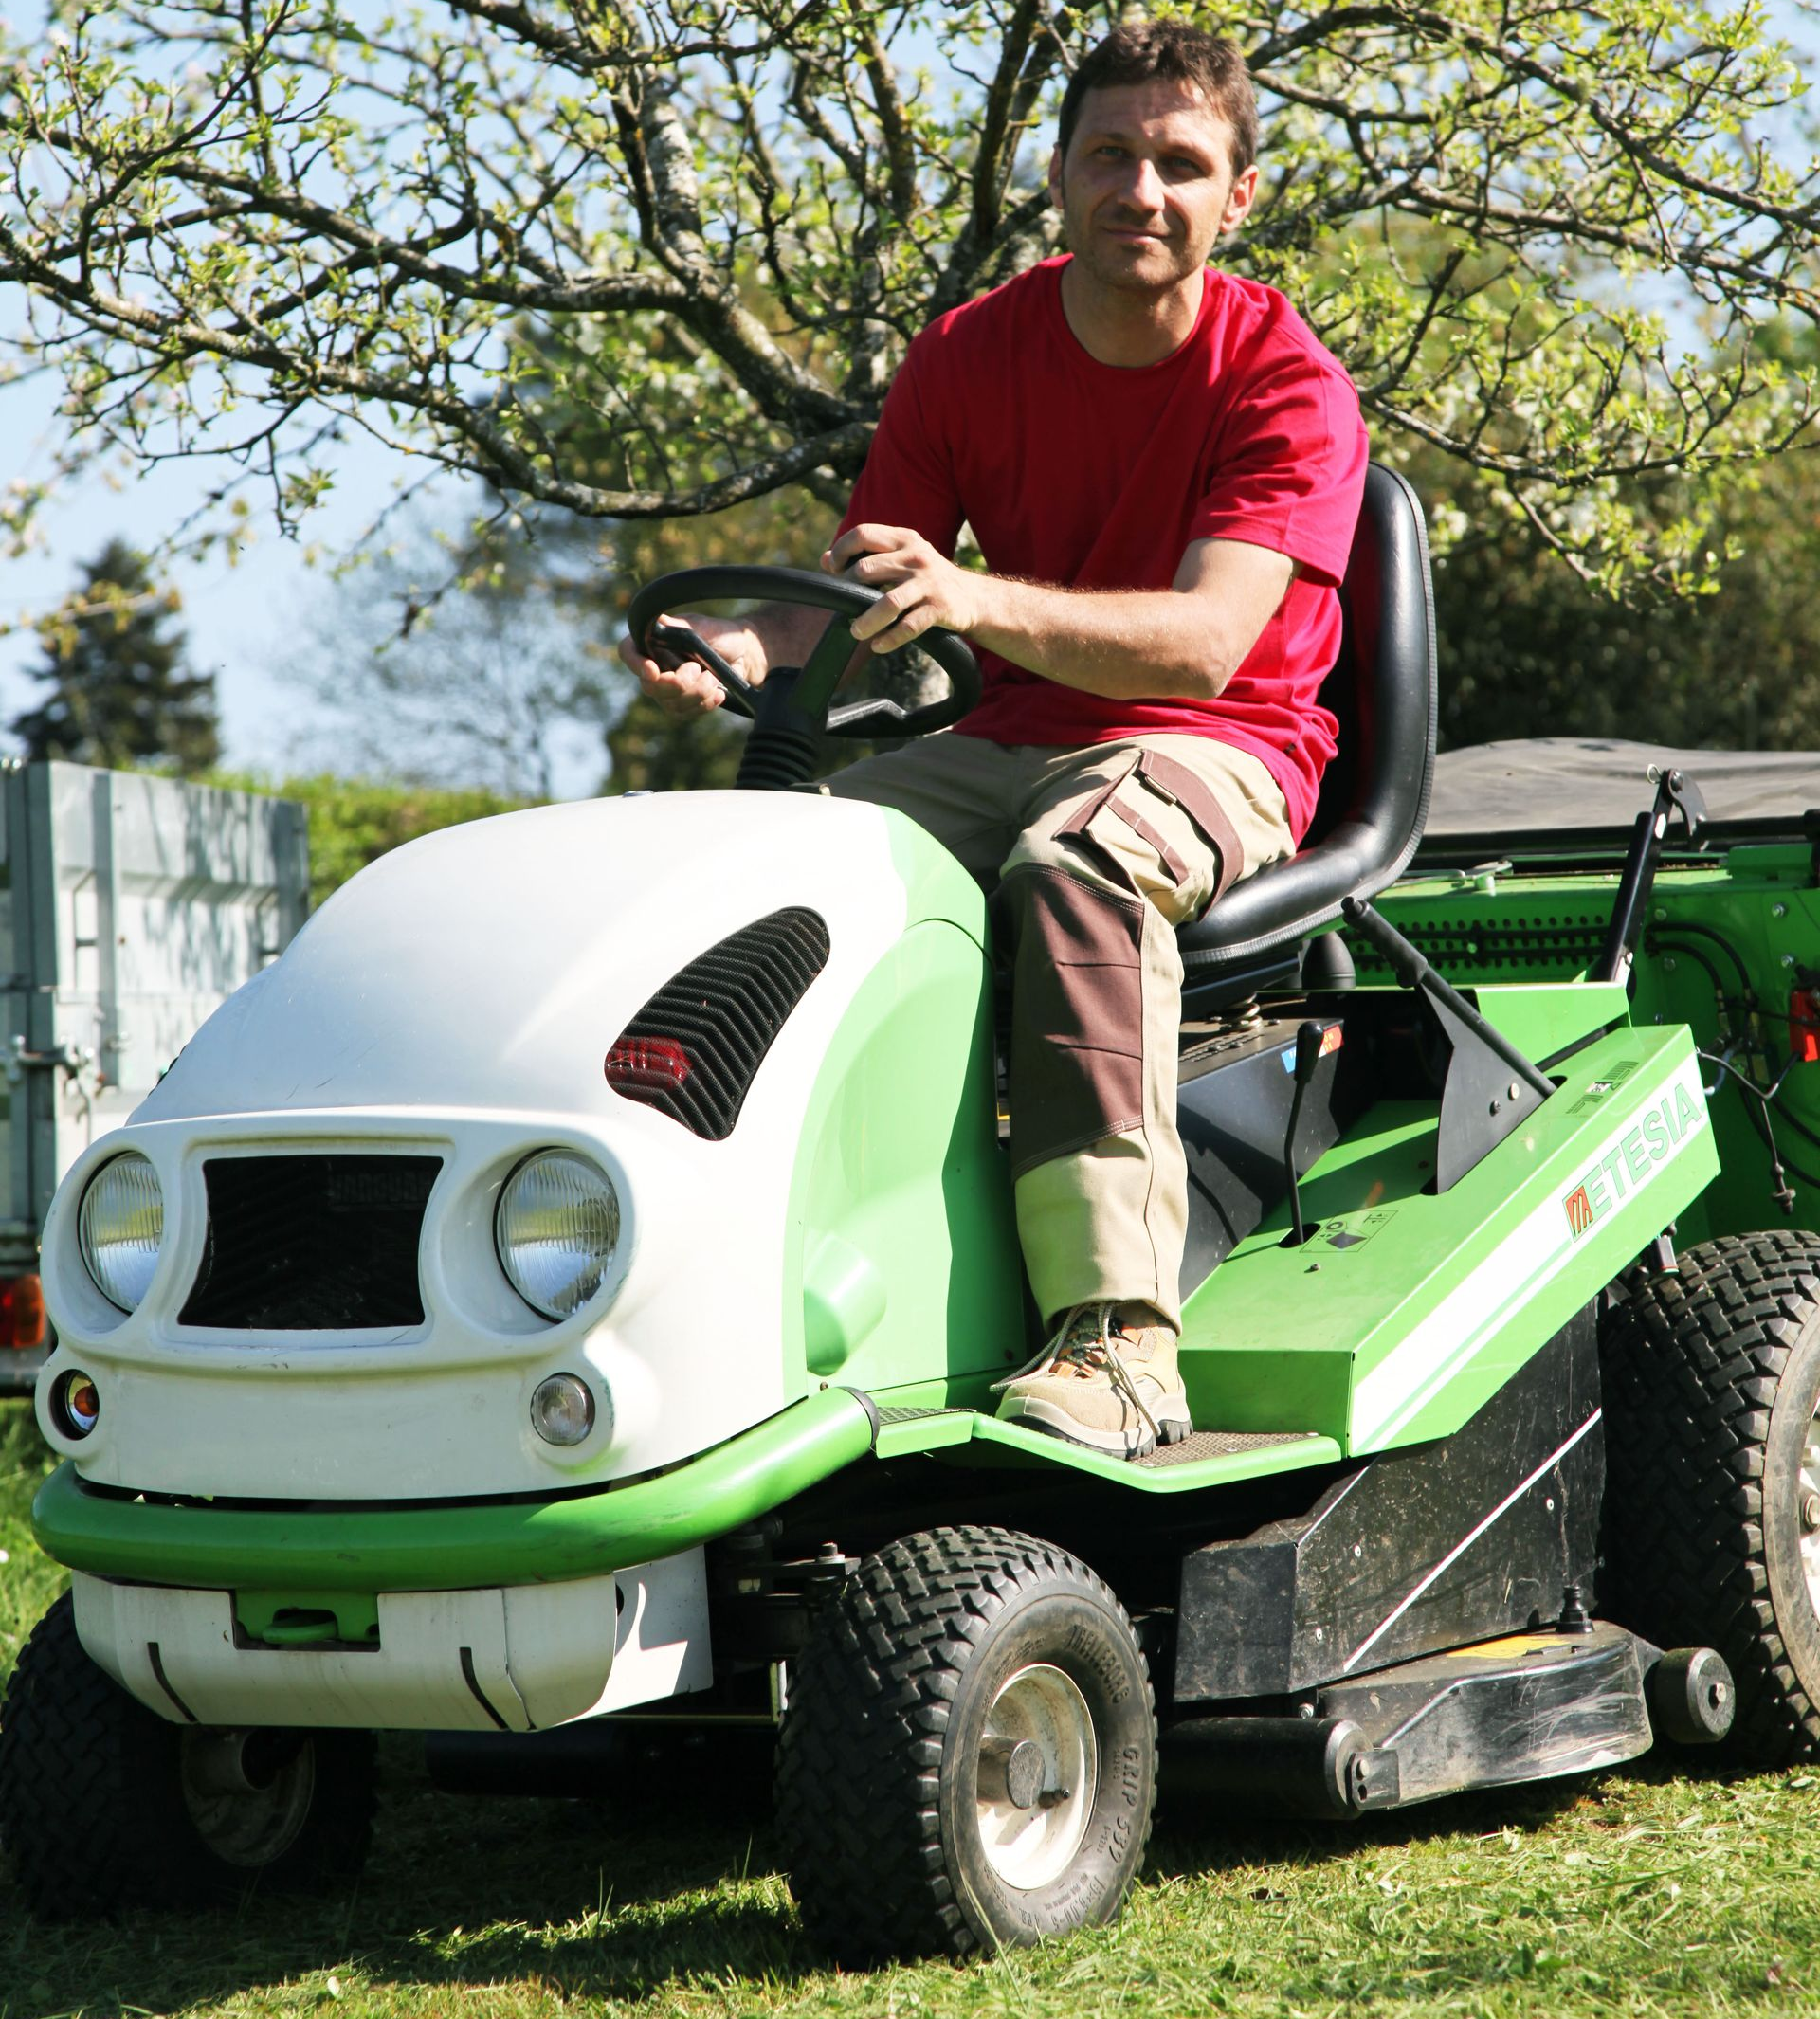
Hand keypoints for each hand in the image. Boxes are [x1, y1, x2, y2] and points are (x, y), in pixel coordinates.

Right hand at [618, 611, 766, 718]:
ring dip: (696, 693)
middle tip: (697, 669)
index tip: (654, 670)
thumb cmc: (720, 635)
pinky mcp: (682, 704)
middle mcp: (654, 667)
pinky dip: (703, 704)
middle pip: (649, 686)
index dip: (635, 664)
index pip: (628, 652)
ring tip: (713, 678)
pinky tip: (718, 693)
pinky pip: (684, 713)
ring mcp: (667, 689)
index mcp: (652, 642)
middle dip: (677, 683)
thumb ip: (678, 626)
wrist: (743, 654)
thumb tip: (657, 621)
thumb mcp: (700, 626)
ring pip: (669, 703)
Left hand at [824, 523, 988, 652]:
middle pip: (867, 569)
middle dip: (848, 589)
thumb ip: (869, 556)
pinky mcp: (939, 608)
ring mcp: (928, 583)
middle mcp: (916, 557)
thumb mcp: (904, 559)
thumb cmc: (929, 579)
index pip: (863, 534)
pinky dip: (889, 639)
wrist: (974, 598)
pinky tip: (878, 646)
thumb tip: (826, 560)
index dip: (841, 550)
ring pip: (886, 602)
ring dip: (865, 621)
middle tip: (844, 606)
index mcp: (904, 539)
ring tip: (856, 632)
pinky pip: (907, 627)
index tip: (834, 570)